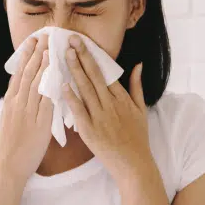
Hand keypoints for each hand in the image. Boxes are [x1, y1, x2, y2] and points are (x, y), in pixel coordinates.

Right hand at [0, 34, 53, 182]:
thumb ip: (21, 103)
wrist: (9, 166)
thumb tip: (29, 89)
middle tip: (44, 37)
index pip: (19, 73)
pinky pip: (46, 101)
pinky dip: (50, 87)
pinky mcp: (39, 123)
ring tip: (50, 49)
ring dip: (43, 65)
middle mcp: (17, 104)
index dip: (26, 56)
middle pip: (27, 73)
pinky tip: (57, 76)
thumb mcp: (12, 119)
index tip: (32, 41)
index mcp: (11, 102)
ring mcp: (27, 113)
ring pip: (35, 84)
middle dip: (36, 54)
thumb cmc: (13, 144)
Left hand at [61, 35, 152, 180]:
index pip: (105, 72)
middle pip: (94, 76)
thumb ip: (137, 86)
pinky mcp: (90, 131)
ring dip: (75, 70)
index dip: (92, 56)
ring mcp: (100, 117)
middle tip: (71, 40)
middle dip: (81, 56)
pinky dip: (71, 98)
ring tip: (65, 54)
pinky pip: (79, 111)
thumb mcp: (141, 109)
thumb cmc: (137, 137)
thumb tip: (137, 65)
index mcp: (122, 99)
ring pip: (85, 89)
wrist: (133, 164)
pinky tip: (63, 84)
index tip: (82, 42)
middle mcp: (111, 105)